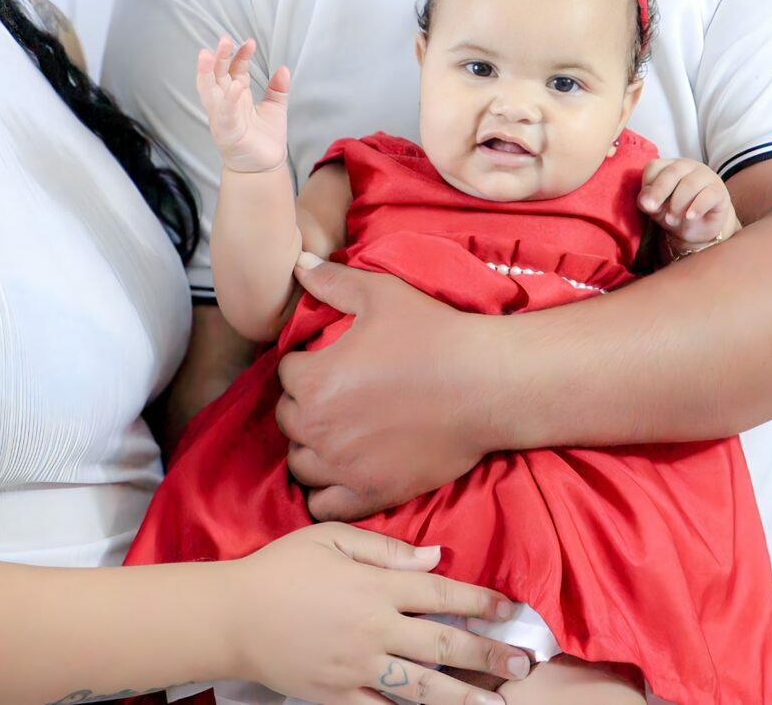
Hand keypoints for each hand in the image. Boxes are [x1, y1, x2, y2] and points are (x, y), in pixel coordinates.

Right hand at [196, 36, 290, 173]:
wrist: (265, 167)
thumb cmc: (265, 138)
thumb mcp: (275, 108)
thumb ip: (277, 89)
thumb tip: (284, 68)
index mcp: (236, 96)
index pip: (232, 70)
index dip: (239, 55)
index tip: (249, 42)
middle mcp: (225, 104)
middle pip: (215, 75)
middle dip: (217, 57)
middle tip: (223, 39)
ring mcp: (222, 117)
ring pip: (209, 91)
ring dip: (208, 72)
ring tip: (209, 54)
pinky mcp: (227, 132)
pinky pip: (225, 114)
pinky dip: (229, 100)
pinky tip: (236, 86)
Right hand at [227, 523, 529, 704]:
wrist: (230, 616)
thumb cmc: (280, 568)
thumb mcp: (329, 539)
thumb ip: (385, 549)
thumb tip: (435, 556)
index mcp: (374, 586)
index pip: (442, 592)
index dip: (482, 601)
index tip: (511, 610)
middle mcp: (373, 628)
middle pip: (443, 644)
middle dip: (488, 655)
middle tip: (522, 664)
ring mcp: (356, 668)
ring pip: (423, 688)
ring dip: (464, 697)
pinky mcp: (337, 697)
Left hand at [276, 257, 493, 521]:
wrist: (486, 384)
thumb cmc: (433, 335)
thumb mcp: (380, 295)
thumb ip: (331, 281)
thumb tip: (297, 265)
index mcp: (314, 380)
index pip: (285, 372)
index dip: (305, 362)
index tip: (329, 360)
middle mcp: (319, 427)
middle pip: (287, 418)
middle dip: (305, 403)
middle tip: (336, 393)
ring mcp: (343, 466)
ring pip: (300, 463)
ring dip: (311, 446)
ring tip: (337, 431)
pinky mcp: (370, 494)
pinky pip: (323, 505)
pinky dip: (325, 492)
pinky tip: (343, 471)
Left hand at [640, 157, 739, 256]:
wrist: (700, 228)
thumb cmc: (676, 213)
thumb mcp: (657, 209)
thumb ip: (648, 203)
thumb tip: (644, 201)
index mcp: (669, 166)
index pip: (654, 167)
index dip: (648, 185)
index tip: (646, 204)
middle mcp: (687, 166)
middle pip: (672, 172)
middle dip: (660, 192)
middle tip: (653, 209)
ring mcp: (705, 176)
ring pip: (690, 184)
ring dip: (677, 204)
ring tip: (671, 220)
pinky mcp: (719, 191)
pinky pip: (708, 195)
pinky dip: (697, 206)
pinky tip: (690, 217)